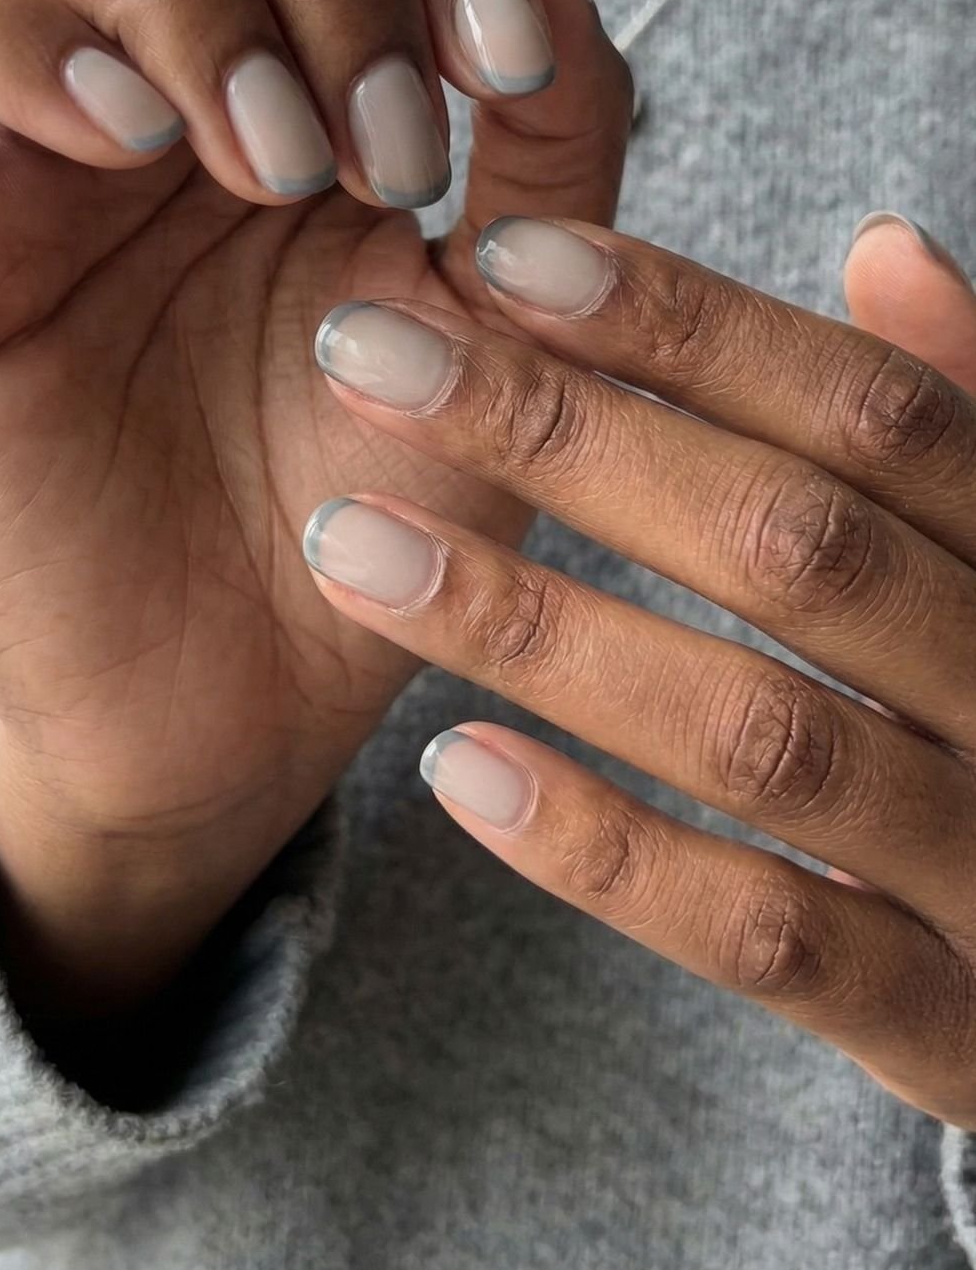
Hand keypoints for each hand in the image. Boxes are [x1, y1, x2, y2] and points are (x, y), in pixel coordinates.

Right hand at [0, 0, 628, 1016]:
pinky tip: (132, 144)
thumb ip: (550, 108)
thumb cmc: (384, 499)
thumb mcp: (517, 299)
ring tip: (275, 165)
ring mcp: (10, 121)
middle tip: (387, 142)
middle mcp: (145, 44)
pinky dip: (7, 36)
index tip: (508, 69)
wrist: (252, 702)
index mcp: (290, 41)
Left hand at [305, 211, 975, 1124]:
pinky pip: (767, 938)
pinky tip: (457, 771)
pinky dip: (611, 853)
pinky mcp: (947, 1025)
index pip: (873, 413)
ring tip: (353, 544)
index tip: (503, 260)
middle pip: (793, 545)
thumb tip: (884, 243)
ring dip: (542, 629)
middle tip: (367, 355)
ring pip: (757, 733)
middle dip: (569, 439)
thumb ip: (950, 423)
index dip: (695, 325)